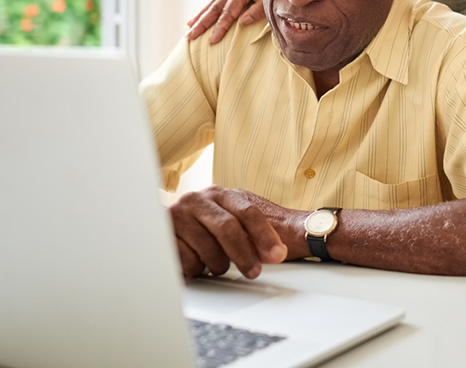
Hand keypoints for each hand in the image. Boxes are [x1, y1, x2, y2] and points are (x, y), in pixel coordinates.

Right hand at [169, 185, 288, 278]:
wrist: (172, 225)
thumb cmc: (209, 227)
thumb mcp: (236, 223)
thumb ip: (263, 231)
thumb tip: (302, 243)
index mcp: (221, 194)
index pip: (248, 212)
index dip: (265, 235)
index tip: (278, 255)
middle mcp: (198, 200)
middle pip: (228, 227)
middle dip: (244, 254)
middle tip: (254, 272)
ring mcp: (178, 215)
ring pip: (207, 248)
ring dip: (218, 265)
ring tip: (219, 265)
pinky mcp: (163, 234)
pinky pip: (185, 259)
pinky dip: (196, 268)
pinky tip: (198, 265)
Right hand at [186, 0, 264, 43]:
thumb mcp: (270, 0)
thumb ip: (257, 11)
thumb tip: (241, 23)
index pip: (227, 13)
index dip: (219, 28)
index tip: (212, 40)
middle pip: (214, 8)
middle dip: (202, 23)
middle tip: (190, 36)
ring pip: (212, 3)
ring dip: (200, 16)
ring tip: (189, 28)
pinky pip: (217, 1)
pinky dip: (207, 9)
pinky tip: (199, 17)